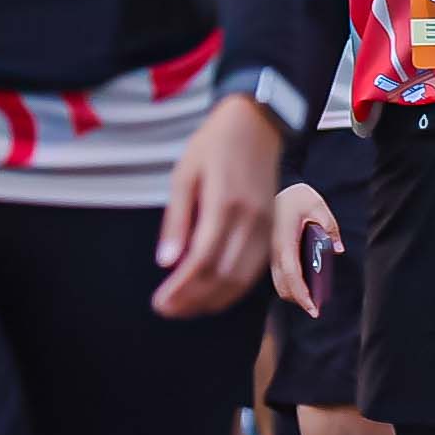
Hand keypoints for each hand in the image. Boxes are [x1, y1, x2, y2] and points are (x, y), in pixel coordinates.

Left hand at [154, 94, 280, 318]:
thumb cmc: (213, 146)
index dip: (182, 289)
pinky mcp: (273, 228)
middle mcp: (250, 220)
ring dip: (214, 300)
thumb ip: (176, 220)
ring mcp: (266, 226)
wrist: (257, 124)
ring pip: (243, 279)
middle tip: (168, 309)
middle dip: (194, 301)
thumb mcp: (184, 175)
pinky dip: (234, 289)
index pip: (202, 260)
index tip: (160, 303)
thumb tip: (166, 262)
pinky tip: (213, 292)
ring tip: (187, 307)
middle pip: (224, 277)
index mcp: (224, 204)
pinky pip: (256, 270)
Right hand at [269, 182, 340, 312]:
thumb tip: (337, 248)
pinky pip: (277, 275)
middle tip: (316, 308)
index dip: (302, 294)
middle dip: (298, 299)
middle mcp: (273, 250)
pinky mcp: (269, 252)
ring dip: (292, 293)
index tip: (313, 309)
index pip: (291, 274)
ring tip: (311, 299)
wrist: (276, 186)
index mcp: (284, 240)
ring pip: (277, 283)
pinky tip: (303, 284)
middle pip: (282, 285)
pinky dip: (288, 284)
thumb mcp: (318, 205)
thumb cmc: (297, 196)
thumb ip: (329, 226)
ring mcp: (268, 252)